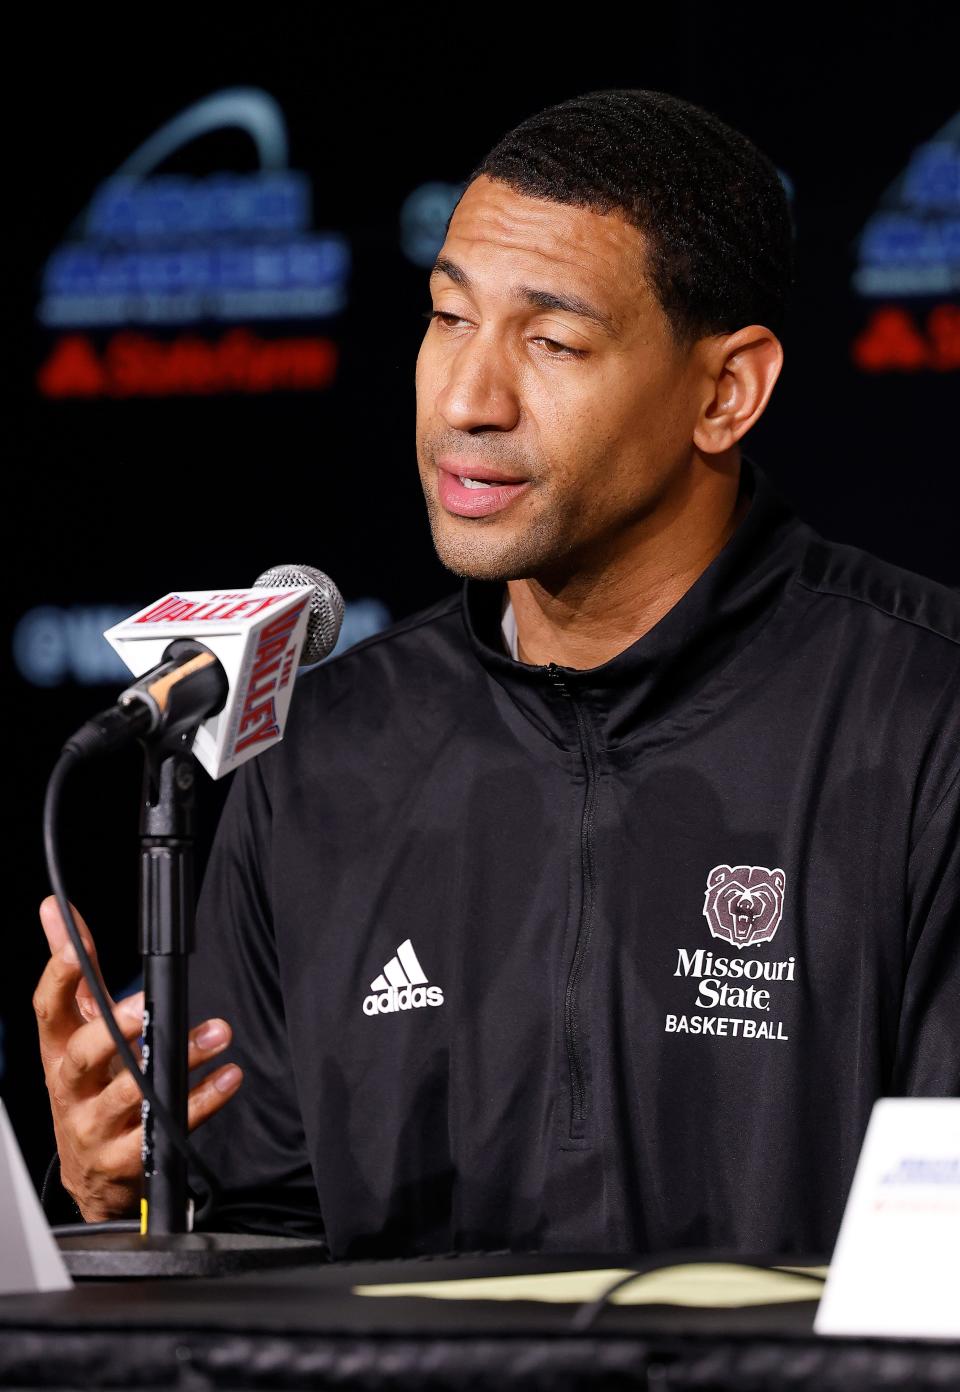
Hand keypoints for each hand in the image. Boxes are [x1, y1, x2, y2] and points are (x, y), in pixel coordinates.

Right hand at [34, 896, 242, 1222]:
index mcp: (57, 1052)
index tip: (75, 951)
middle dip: (115, 1030)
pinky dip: (201, 1102)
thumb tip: (54, 909)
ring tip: (217, 1034)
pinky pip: (165, 1129)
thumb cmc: (88, 1086)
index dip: (57, 980)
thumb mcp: (77, 1029)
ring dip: (179, 1059)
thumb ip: (75, 972)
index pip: (48, 1011)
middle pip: (84, 1057)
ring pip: (132, 1094)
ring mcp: (96, 1126)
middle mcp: (70, 1089)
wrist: (91, 1174)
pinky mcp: (127, 1157)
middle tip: (148, 1005)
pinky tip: (227, 1076)